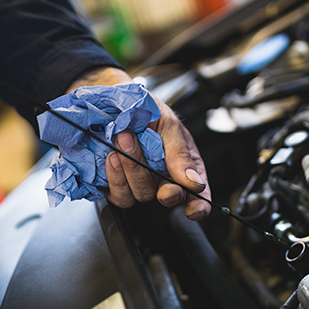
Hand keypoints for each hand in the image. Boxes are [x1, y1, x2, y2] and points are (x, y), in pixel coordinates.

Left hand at [66, 67, 211, 219]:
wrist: (110, 100)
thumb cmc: (145, 109)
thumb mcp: (169, 124)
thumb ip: (181, 154)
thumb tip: (194, 183)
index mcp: (182, 165)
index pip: (196, 194)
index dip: (198, 206)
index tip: (195, 209)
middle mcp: (162, 178)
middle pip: (167, 197)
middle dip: (159, 183)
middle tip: (153, 161)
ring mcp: (137, 183)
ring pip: (140, 196)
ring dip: (132, 171)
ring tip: (124, 140)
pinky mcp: (115, 186)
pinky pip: (118, 195)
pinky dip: (115, 176)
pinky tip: (112, 156)